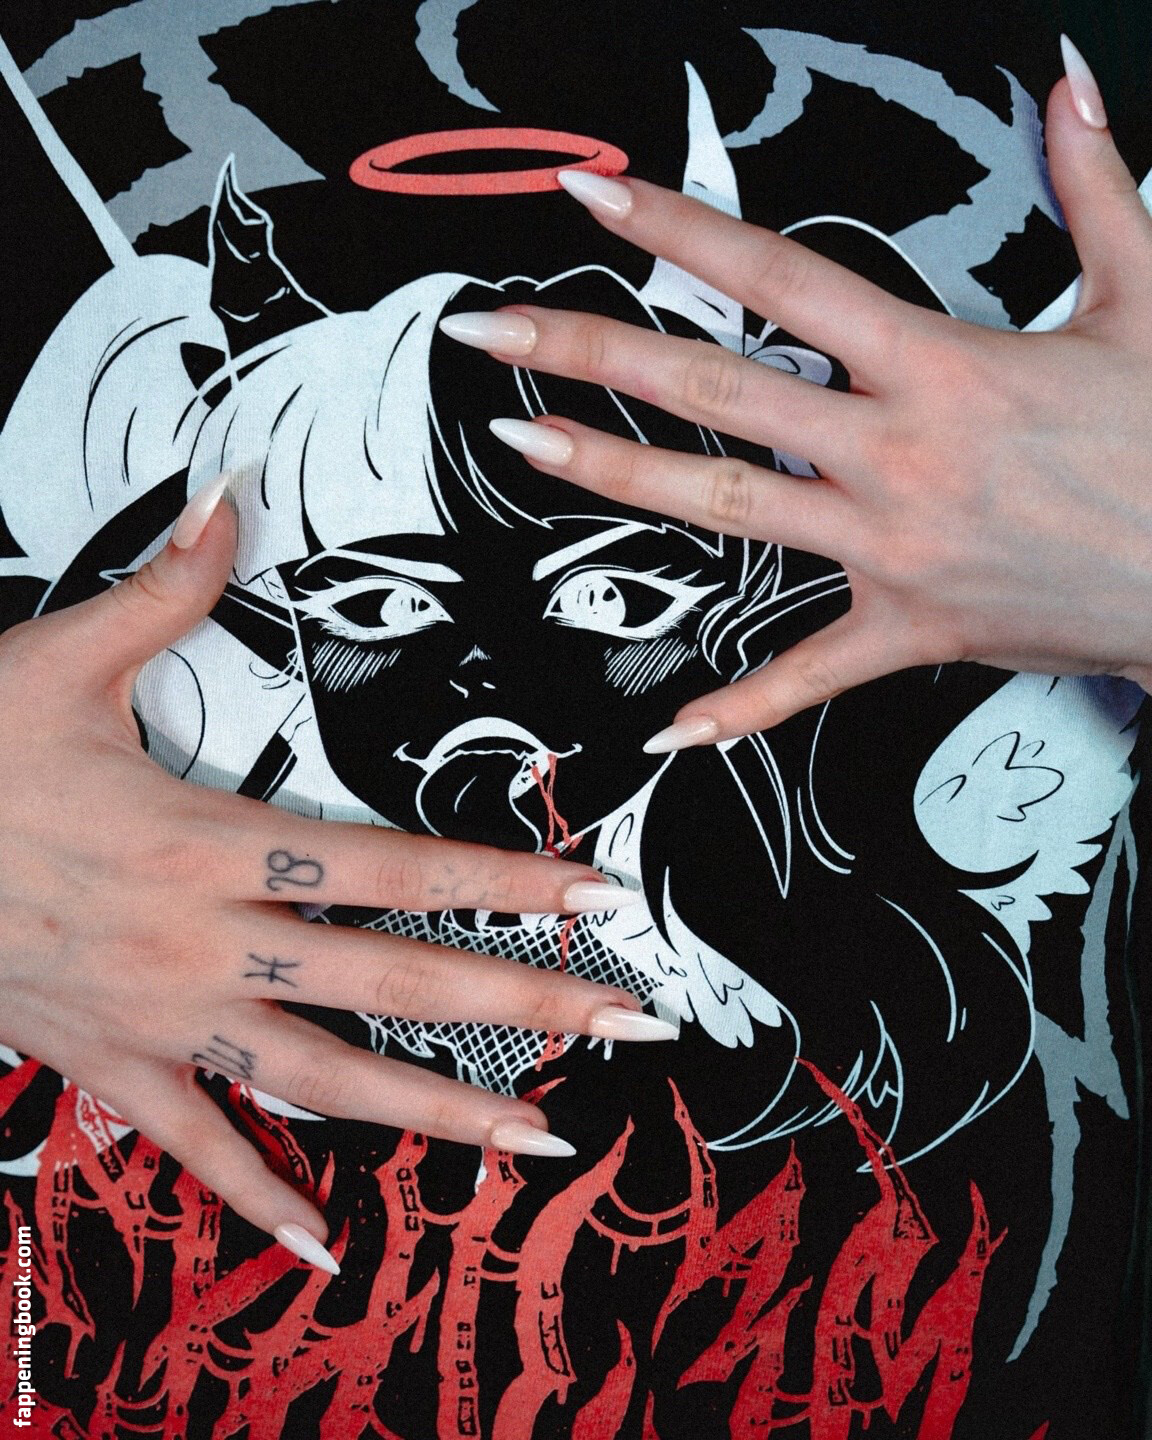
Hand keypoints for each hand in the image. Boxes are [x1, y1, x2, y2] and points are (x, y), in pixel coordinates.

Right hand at [0, 482, 661, 1267]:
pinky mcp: (108, 1062)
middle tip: (627, 1021)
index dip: (501, 877)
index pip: (391, 865)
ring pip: (322, 1082)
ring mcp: (159, 1017)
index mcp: (203, 842)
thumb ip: (164, 590)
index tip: (592, 893)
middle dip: (522, 1001)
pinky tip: (322, 1247)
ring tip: (535, 1143)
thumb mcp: (53, 659)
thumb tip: (228, 497)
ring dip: (437, 1114)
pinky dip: (256, 1198)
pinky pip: (193, 1146)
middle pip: (393, 979)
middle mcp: (200, 942)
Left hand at [442, 60, 1151, 745]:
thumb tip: (1072, 94)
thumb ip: (1094, 188)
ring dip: (619, 476)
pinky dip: (745, 706)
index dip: (679, 231)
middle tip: (497, 334)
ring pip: (731, 507)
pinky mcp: (909, 627)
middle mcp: (899, 452)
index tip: (595, 202)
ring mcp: (894, 546)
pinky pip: (811, 674)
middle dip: (595, 352)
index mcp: (941, 364)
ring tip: (526, 450)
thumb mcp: (1144, 299)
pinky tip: (675, 729)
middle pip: (718, 389)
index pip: (781, 278)